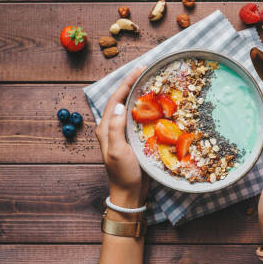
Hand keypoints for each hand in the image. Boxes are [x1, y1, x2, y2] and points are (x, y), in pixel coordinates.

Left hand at [95, 66, 148, 216]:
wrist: (129, 193)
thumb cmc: (122, 174)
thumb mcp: (117, 151)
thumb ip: (115, 129)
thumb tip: (119, 106)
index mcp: (106, 128)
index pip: (116, 99)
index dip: (126, 83)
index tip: (139, 69)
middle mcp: (113, 128)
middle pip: (122, 99)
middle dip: (133, 84)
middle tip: (146, 70)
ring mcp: (123, 133)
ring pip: (131, 107)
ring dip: (140, 94)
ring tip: (151, 82)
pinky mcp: (133, 139)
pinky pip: (139, 118)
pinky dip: (147, 108)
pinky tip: (156, 104)